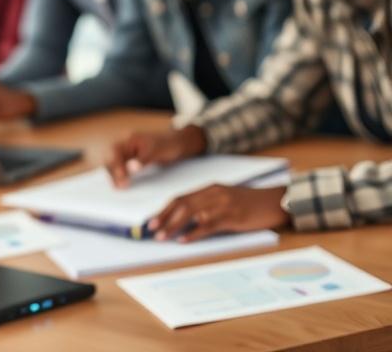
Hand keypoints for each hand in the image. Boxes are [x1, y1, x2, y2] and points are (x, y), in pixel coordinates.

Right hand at [107, 126, 206, 187]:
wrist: (178, 144)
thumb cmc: (168, 144)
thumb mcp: (157, 151)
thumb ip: (143, 159)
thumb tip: (131, 168)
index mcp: (129, 139)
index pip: (115, 151)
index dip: (115, 165)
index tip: (122, 179)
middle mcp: (125, 146)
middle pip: (111, 159)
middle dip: (113, 174)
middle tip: (118, 188)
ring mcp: (127, 155)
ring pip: (114, 166)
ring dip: (115, 178)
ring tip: (119, 191)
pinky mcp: (131, 163)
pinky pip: (123, 171)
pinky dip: (122, 179)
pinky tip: (126, 189)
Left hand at [148, 184, 289, 241]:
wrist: (276, 201)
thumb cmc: (250, 203)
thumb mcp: (225, 198)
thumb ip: (207, 204)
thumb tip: (186, 220)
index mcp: (209, 188)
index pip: (180, 198)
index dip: (164, 209)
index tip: (152, 220)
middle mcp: (213, 193)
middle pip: (181, 204)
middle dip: (163, 217)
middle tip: (151, 229)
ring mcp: (222, 204)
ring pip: (191, 213)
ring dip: (174, 226)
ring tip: (163, 237)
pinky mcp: (233, 216)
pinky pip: (208, 224)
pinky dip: (194, 232)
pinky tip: (184, 239)